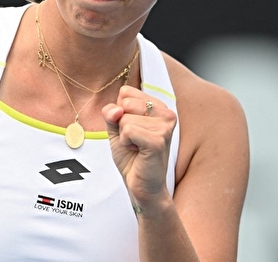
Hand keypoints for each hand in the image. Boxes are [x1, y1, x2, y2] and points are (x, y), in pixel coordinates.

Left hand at [102, 85, 177, 209]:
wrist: (141, 186)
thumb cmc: (131, 157)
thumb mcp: (116, 128)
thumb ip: (111, 112)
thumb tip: (117, 109)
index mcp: (159, 106)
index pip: (126, 92)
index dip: (120, 112)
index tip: (131, 130)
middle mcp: (166, 113)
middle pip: (125, 103)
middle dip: (121, 124)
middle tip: (134, 141)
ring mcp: (164, 126)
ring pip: (124, 118)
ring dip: (124, 136)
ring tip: (137, 148)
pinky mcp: (159, 140)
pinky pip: (128, 130)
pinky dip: (125, 143)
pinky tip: (137, 152)